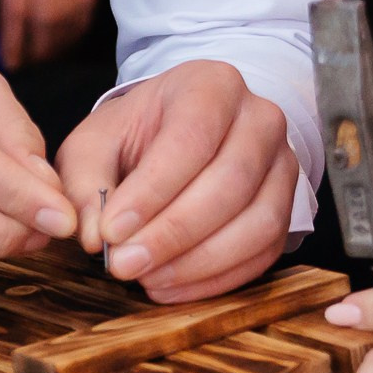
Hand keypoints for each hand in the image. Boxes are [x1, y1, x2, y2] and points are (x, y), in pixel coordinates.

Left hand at [0, 0, 99, 68]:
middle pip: (45, 21)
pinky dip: (81, 25)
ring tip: (50, 58)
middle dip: (38, 50)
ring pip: (70, 16)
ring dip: (60, 43)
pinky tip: (72, 38)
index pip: (16, 14)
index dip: (15, 44)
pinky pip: (88, 2)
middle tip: (31, 66)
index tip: (12, 63)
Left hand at [58, 60, 296, 302]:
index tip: (111, 231)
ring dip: (198, 262)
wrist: (178, 134)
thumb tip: (93, 236)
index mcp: (212, 86)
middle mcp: (260, 119)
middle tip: (124, 264)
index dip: (151, 191)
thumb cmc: (138, 134)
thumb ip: (86, 183)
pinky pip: (264, 251)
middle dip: (173, 233)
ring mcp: (283, 164)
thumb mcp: (96, 142)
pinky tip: (172, 286)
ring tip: (146, 279)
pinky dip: (217, 279)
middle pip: (231, 182)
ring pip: (257, 222)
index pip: (191, 138)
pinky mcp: (287, 208)